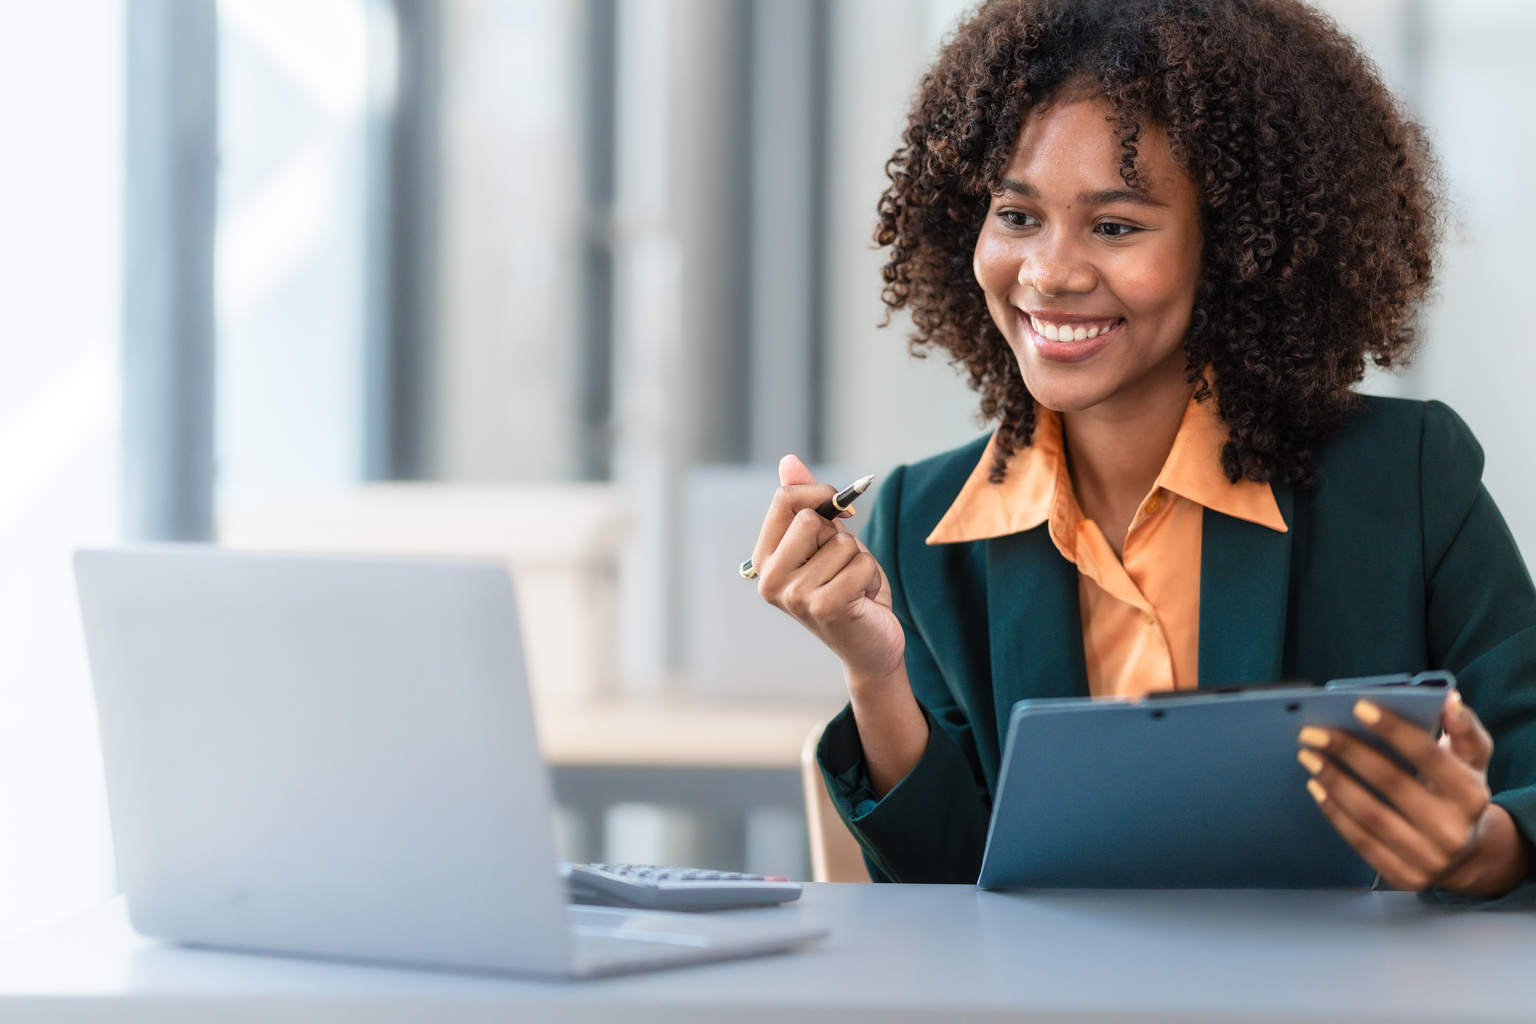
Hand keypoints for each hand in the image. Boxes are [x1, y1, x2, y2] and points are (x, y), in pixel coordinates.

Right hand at [751, 455, 904, 685]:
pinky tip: (863, 600)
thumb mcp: (826, 542)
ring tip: (854, 587)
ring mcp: (795, 595)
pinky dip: (872, 577)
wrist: (870, 647)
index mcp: (764, 559)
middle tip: (842, 566)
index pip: (784, 500)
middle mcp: (770, 579)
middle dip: (840, 535)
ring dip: (860, 561)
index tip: (841, 512)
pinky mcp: (825, 606)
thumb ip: (806, 503)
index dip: (820, 494)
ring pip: (843, 543)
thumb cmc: (848, 590)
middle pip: (812, 518)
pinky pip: (862, 563)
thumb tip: (788, 460)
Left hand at [1298, 691, 1532, 895]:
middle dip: (1347, 752)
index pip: (1428, 755)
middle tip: (1313, 732)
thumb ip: (1463, 729)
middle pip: (1391, 783)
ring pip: (1370, 814)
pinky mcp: (1404, 876)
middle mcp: (1452, 829)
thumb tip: (1449, 699)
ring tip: (1308, 756)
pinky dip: (1334, 812)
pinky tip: (1317, 788)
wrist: (1470, 855)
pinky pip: (1361, 841)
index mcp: (1470, 795)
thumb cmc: (1460, 794)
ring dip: (1333, 781)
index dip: (1393, 729)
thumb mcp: (1472, 761)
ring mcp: (1428, 858)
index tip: (1358, 707)